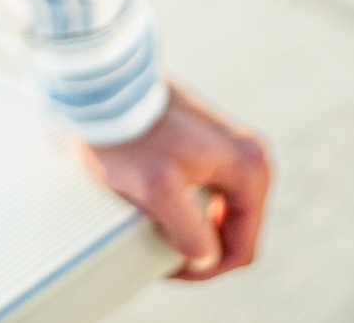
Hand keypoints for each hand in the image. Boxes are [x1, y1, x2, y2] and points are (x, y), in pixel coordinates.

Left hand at [79, 79, 272, 280]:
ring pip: (218, 209)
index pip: (242, 246)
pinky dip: (184, 204)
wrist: (103, 82)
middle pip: (233, 228)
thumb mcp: (157, 189)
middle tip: (162, 257)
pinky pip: (204, 188)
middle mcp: (250, 157)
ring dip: (192, 226)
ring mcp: (229, 148)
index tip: (170, 270)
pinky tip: (158, 209)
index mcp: (250, 170)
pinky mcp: (206, 141)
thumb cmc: (129, 133)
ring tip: (156, 234)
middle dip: (200, 247)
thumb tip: (203, 260)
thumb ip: (187, 233)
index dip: (208, 269)